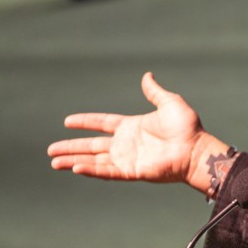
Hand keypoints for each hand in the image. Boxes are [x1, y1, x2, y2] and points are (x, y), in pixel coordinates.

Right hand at [47, 72, 225, 190]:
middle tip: (50, 151)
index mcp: (131, 127)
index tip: (67, 122)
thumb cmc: (187, 128)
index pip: (101, 124)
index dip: (84, 122)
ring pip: (94, 160)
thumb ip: (154, 92)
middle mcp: (126, 144)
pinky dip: (91, 170)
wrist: (196, 149)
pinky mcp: (132, 171)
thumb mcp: (170, 103)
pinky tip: (75, 168)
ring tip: (54, 163)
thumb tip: (147, 76)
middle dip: (71, 148)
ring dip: (74, 161)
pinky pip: (107, 171)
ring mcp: (127, 159)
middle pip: (91, 146)